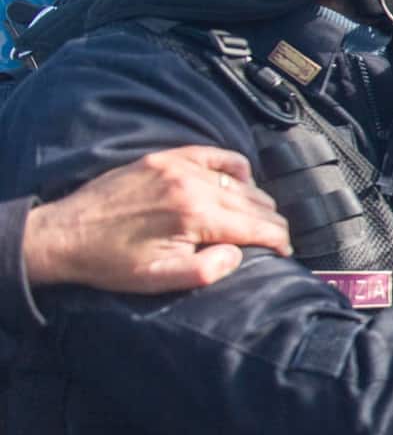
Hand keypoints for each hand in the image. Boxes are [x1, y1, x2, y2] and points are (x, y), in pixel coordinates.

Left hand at [23, 147, 291, 293]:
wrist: (64, 235)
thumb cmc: (111, 263)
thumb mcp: (160, 279)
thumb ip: (208, 270)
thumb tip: (240, 252)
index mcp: (195, 216)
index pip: (257, 226)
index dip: (279, 240)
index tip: (286, 252)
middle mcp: (193, 185)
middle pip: (255, 202)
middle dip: (272, 222)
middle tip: (275, 239)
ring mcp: (179, 167)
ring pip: (241, 180)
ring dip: (257, 200)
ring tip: (259, 218)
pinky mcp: (165, 158)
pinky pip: (216, 156)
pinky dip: (235, 168)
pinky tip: (240, 181)